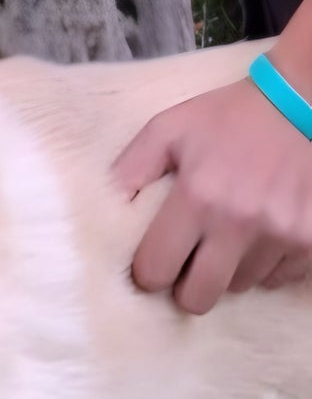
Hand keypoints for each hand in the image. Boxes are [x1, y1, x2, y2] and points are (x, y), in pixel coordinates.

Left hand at [113, 75, 311, 313]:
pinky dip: (266, 264)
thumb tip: (106, 210)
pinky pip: (277, 279)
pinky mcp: (311, 240)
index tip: (156, 259)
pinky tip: (262, 233)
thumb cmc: (229, 116)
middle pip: (197, 298)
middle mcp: (240, 222)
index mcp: (197, 196)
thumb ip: (130, 168)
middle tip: (190, 263)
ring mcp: (281, 235)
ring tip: (231, 233)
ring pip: (239, 287)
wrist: (304, 100)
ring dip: (229, 269)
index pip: (156, 272)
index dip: (150, 271)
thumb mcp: (169, 129)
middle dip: (187, 286)